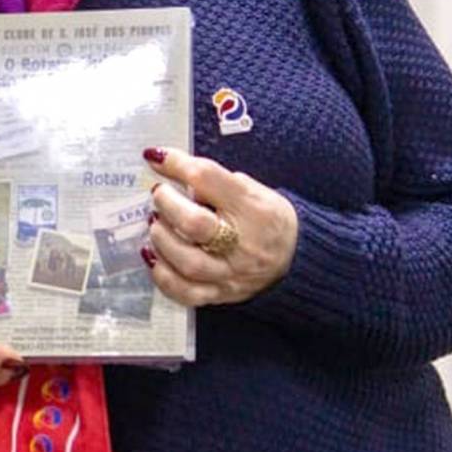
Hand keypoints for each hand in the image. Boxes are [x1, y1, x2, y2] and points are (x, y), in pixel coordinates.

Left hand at [141, 146, 297, 305]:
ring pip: (189, 263)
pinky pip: (187, 292)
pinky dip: (163, 276)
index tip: (156, 157)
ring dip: (162, 240)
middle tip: (158, 194)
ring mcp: (232, 272)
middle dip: (167, 205)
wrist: (298, 257)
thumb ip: (214, 182)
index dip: (177, 165)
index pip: (208, 179)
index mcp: (252, 206)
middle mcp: (243, 242)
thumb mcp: (251, 189)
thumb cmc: (267, 217)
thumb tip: (174, 174)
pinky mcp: (222, 293)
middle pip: (195, 224)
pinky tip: (153, 257)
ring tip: (155, 225)